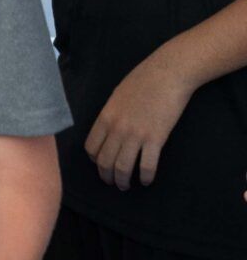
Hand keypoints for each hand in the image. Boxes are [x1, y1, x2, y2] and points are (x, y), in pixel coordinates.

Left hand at [85, 48, 198, 189]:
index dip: (94, 160)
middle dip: (106, 175)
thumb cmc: (142, 81)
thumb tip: (109, 129)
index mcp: (105, 118)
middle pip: (104, 161)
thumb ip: (111, 115)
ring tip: (125, 186)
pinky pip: (147, 165)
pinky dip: (145, 176)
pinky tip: (146, 180)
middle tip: (111, 182)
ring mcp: (136, 135)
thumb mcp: (117, 96)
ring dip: (122, 180)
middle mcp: (116, 129)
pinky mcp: (156, 139)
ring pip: (123, 167)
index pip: (91, 147)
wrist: (167, 74)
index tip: (100, 164)